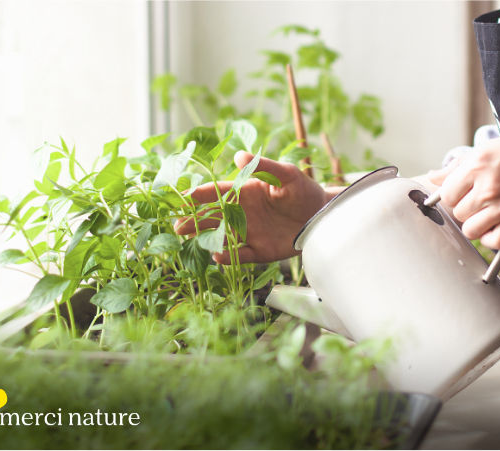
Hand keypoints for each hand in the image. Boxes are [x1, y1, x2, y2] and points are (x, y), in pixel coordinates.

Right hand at [175, 151, 329, 262]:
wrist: (323, 216)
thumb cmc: (304, 190)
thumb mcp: (287, 175)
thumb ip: (264, 166)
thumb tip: (239, 156)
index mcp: (246, 192)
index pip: (219, 193)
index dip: (202, 195)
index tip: (185, 197)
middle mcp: (244, 213)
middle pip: (213, 216)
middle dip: (194, 220)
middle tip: (176, 225)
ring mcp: (251, 232)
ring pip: (221, 236)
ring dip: (204, 238)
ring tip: (186, 240)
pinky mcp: (261, 251)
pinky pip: (241, 255)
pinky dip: (229, 257)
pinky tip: (218, 256)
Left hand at [428, 128, 499, 249]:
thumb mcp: (486, 148)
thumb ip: (457, 166)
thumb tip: (433, 177)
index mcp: (476, 166)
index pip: (445, 194)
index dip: (452, 194)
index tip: (462, 191)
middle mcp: (487, 187)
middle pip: (457, 212)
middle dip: (464, 207)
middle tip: (478, 198)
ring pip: (470, 230)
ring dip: (475, 224)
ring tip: (485, 213)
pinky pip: (494, 241)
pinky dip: (491, 238)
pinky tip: (495, 226)